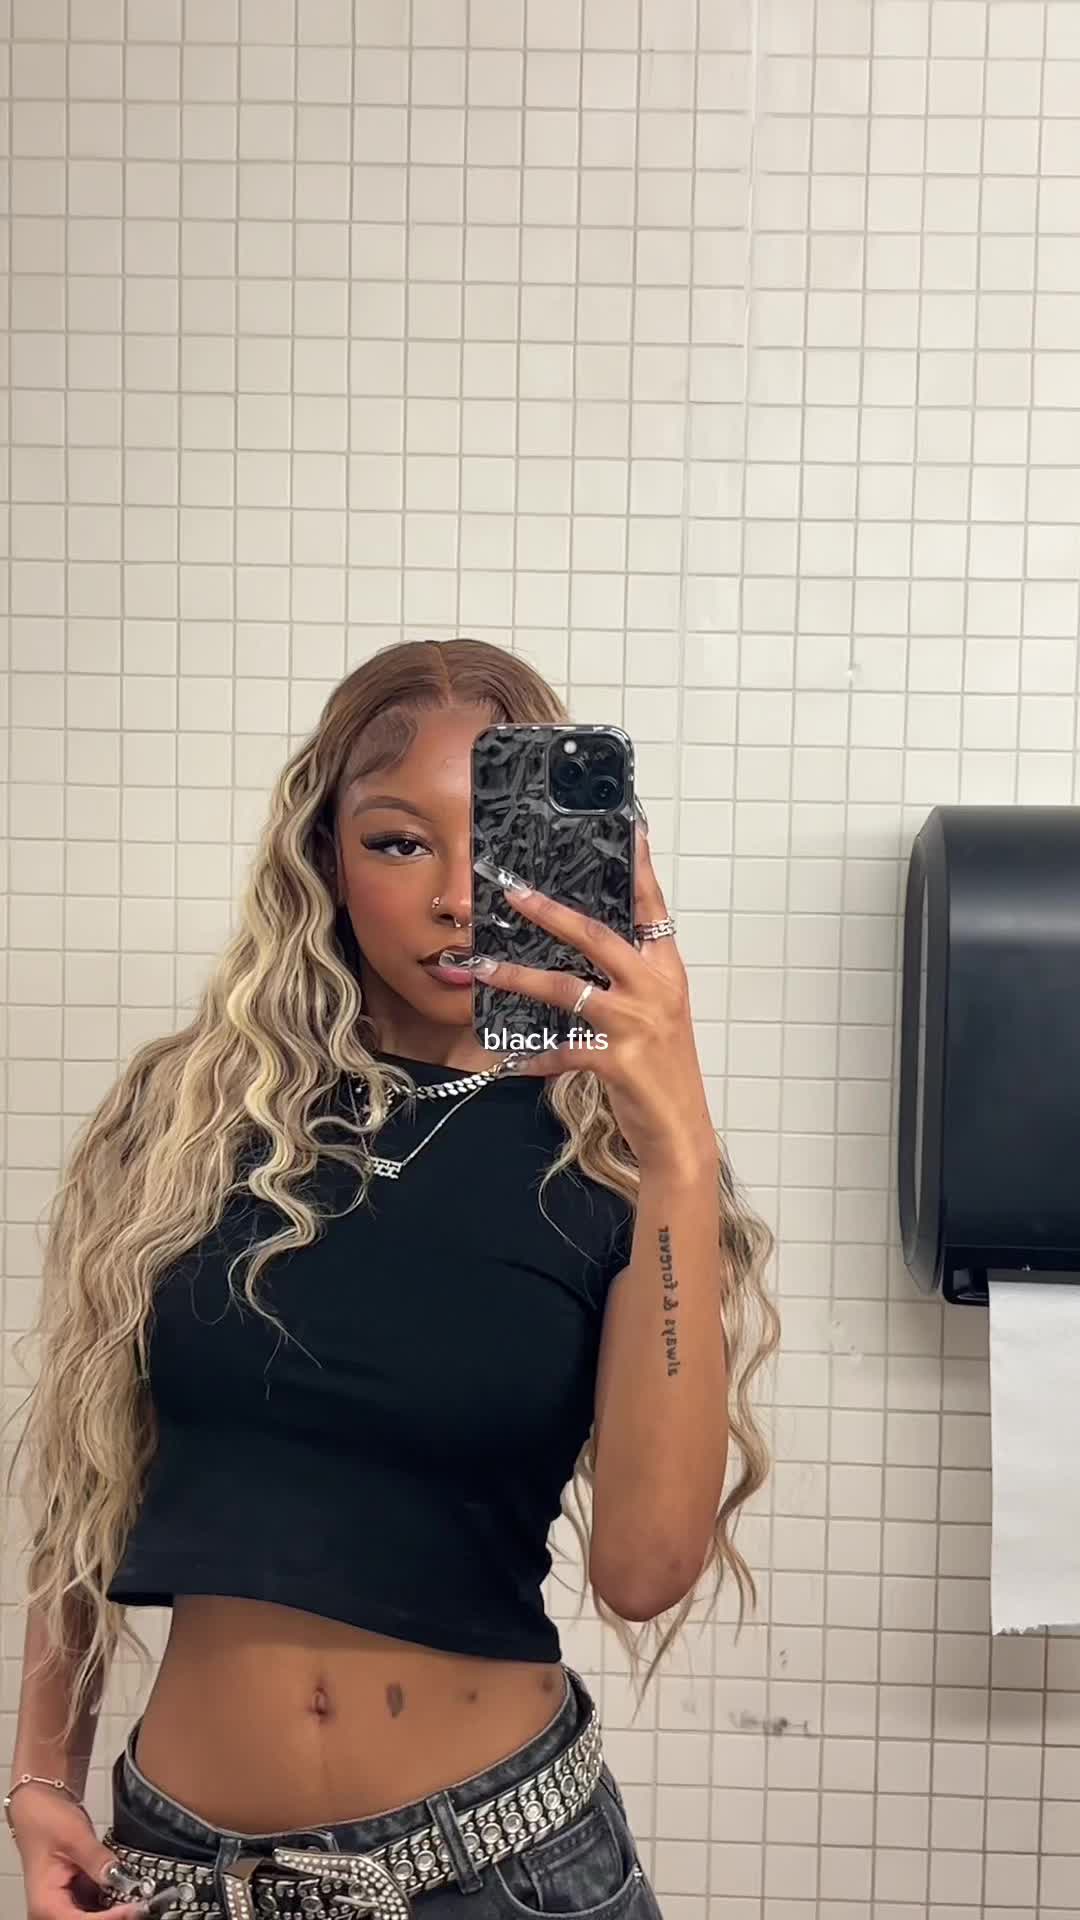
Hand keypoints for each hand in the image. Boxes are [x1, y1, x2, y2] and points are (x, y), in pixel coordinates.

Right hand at [10, 1783, 148, 1919]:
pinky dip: (111, 1904)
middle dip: (114, 1916)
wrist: (38, 1805)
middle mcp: (51, 1911)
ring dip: (114, 1911)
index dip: (109, 1919)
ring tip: (137, 1898)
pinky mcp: (74, 1897)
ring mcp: (63, 1906)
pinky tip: (127, 1894)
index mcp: (44, 1902)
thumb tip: (117, 1876)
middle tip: (140, 1904)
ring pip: (92, 1918)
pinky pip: (94, 1908)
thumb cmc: (45, 1819)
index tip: (133, 1908)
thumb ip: (96, 1859)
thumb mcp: (73, 1836)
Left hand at [468, 825, 716, 1172]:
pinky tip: (507, 1058)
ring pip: (568, 989)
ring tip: (485, 967)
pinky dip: (532, 1056)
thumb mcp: (655, 1014)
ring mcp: (636, 1025)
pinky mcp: (617, 1062)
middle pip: (599, 937)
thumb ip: (628, 978)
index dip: (639, 868)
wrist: (680, 1131)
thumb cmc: (661, 1069)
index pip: (652, 909)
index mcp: (666, 972)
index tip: (630, 828)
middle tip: (513, 893)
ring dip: (519, 977)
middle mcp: (654, 991)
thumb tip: (582, 944)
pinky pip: (561, 1052)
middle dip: (552, 912)